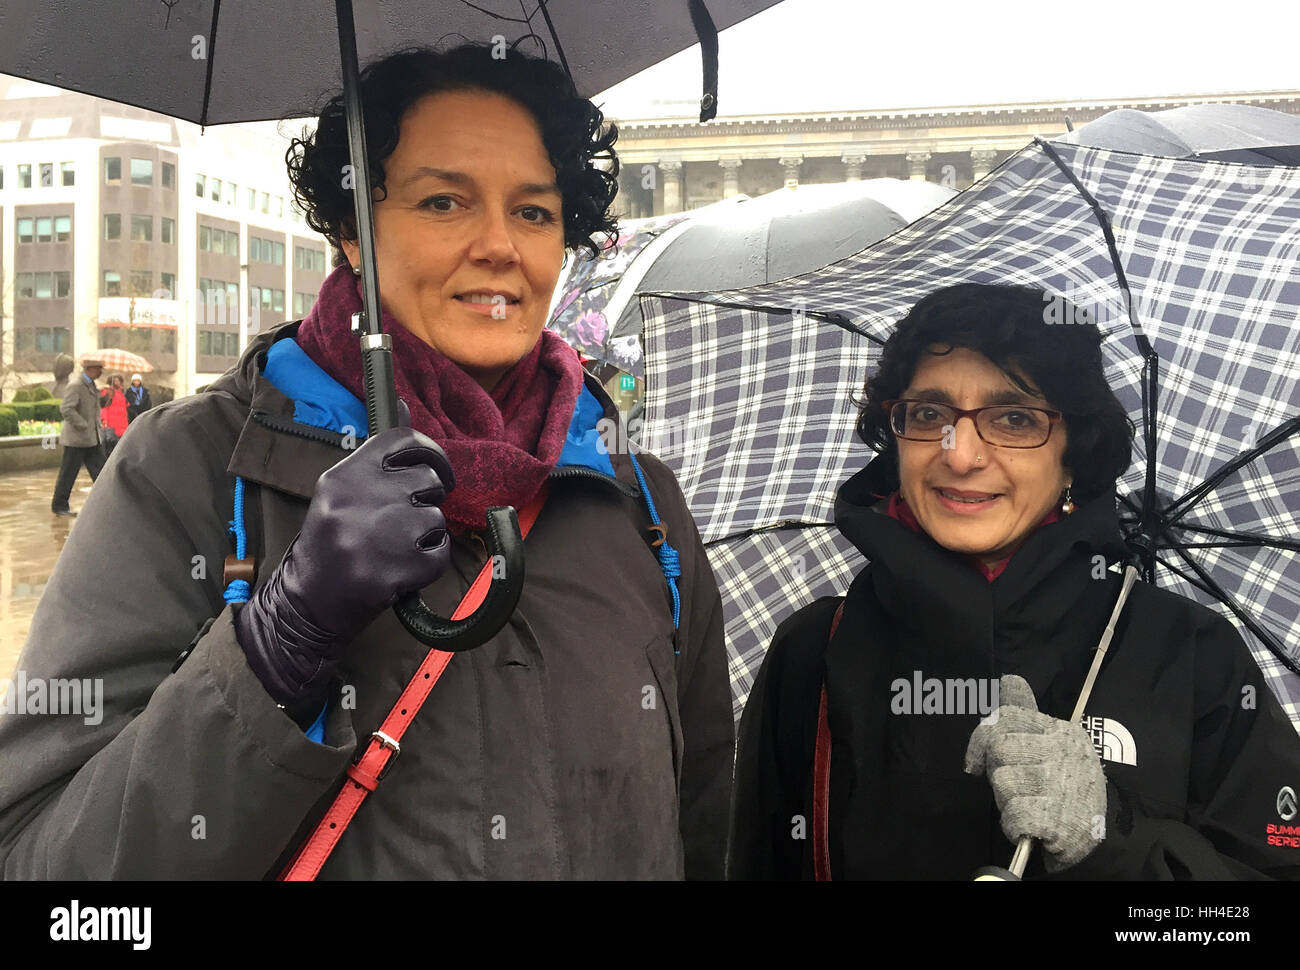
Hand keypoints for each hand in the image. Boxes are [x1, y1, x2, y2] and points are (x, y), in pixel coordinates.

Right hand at [234, 404, 453, 706]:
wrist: (306, 605)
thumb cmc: (329, 545)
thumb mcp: (339, 494)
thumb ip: (375, 460)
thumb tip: (403, 405)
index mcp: (342, 476)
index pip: (403, 440)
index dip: (432, 453)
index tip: (439, 472)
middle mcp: (359, 500)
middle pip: (428, 481)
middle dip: (427, 502)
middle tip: (404, 522)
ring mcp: (378, 537)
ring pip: (437, 518)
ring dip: (426, 535)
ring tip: (396, 549)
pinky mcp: (396, 571)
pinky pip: (441, 553)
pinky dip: (430, 563)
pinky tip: (402, 570)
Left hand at [964, 674, 1106, 870]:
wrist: (1101, 835)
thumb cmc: (1066, 787)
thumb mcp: (1053, 743)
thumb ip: (1025, 715)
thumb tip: (1008, 680)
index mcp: (1060, 731)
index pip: (1008, 716)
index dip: (983, 739)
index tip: (976, 763)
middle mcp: (1063, 751)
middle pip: (999, 749)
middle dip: (999, 772)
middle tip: (1018, 788)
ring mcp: (1060, 783)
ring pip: (1002, 781)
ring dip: (1008, 801)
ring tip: (1030, 805)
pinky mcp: (1056, 817)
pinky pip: (1013, 814)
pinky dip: (1015, 825)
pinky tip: (1030, 826)